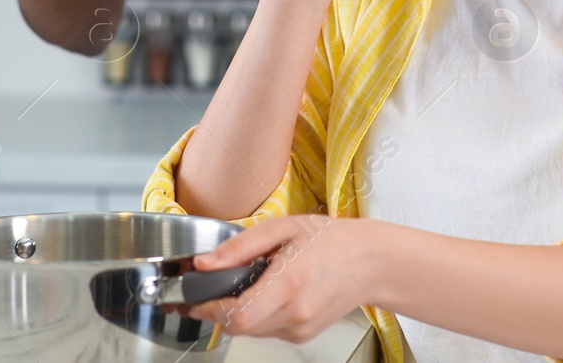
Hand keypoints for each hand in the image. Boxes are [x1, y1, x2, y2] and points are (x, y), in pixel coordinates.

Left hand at [185, 215, 375, 341]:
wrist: (369, 262)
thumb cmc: (330, 240)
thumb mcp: (282, 228)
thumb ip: (240, 247)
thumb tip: (205, 263)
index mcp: (289, 283)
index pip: (237, 315)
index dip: (209, 310)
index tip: (194, 300)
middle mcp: (295, 313)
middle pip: (239, 327)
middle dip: (220, 310)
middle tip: (215, 289)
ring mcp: (300, 328)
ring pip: (251, 331)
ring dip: (240, 312)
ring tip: (252, 284)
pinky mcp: (303, 335)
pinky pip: (267, 330)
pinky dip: (259, 315)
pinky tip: (271, 293)